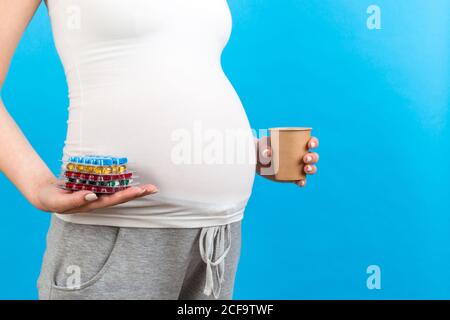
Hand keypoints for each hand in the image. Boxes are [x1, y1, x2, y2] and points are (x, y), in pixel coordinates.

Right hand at [36, 178, 157, 213]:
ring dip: (136, 190)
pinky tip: (135, 180)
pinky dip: (125, 183)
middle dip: (137, 193)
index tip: (137, 190)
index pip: (112, 200)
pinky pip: (113, 185)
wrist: (46, 196)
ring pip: (120, 192)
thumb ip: (75, 200)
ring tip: (151, 186)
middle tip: (153, 188)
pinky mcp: (96, 187)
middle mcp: (99, 200)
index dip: (125, 196)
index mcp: (92, 204)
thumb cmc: (52, 200)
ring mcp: (99, 194)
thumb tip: (92, 195)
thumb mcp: (60, 202)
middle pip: (122, 197)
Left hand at [256, 136, 318, 186]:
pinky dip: (302, 182)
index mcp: (297, 144)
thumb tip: (268, 152)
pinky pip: (301, 180)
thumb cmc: (261, 148)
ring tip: (306, 169)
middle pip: (313, 156)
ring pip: (310, 168)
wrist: (257, 161)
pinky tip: (300, 183)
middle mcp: (300, 155)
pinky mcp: (293, 177)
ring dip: (312, 169)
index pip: (310, 142)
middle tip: (305, 158)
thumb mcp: (262, 145)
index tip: (310, 145)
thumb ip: (264, 147)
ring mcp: (298, 167)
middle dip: (313, 157)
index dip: (314, 143)